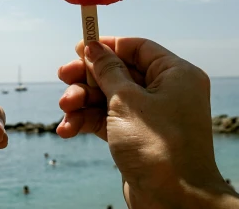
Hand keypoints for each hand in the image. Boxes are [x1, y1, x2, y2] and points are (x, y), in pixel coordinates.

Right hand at [57, 38, 238, 207]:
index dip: (107, 46)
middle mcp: (167, 92)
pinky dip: (87, 122)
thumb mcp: (126, 101)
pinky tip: (67, 130)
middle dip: (88, 78)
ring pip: (109, 98)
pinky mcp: (138, 138)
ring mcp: (152, 117)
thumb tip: (93, 48)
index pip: (138, 48)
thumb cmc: (157, 147)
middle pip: (119, 73)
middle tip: (62, 77)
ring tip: (65, 110)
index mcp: (175, 74)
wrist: (174, 201)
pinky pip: (108, 120)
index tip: (79, 47)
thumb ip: (106, 71)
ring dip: (83, 102)